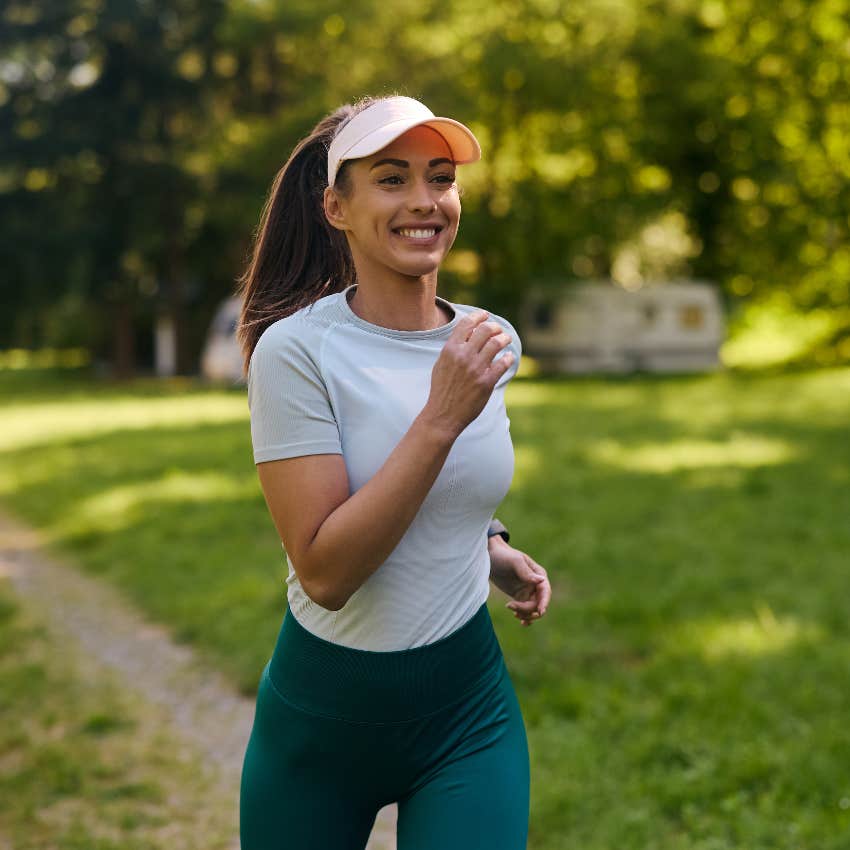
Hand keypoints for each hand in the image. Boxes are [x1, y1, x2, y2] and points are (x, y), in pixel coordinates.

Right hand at [422, 311, 514, 438]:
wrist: (442, 415)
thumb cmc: (441, 390)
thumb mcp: (441, 364)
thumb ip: (453, 349)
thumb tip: (467, 334)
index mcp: (450, 350)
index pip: (467, 324)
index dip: (478, 316)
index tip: (486, 315)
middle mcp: (463, 356)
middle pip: (485, 330)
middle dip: (495, 327)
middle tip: (498, 330)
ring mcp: (476, 369)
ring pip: (496, 344)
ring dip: (504, 339)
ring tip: (506, 340)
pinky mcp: (486, 382)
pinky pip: (503, 363)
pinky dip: (508, 358)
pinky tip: (508, 357)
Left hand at [487, 536, 551, 626]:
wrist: (489, 556)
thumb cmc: (503, 555)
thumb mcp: (514, 561)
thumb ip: (526, 572)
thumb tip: (541, 581)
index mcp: (539, 574)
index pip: (545, 591)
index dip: (544, 602)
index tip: (539, 612)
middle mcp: (536, 584)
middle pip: (539, 603)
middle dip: (529, 609)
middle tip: (512, 606)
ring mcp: (528, 591)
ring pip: (532, 609)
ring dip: (525, 614)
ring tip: (511, 609)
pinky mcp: (519, 596)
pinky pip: (526, 610)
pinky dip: (525, 617)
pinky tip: (518, 619)